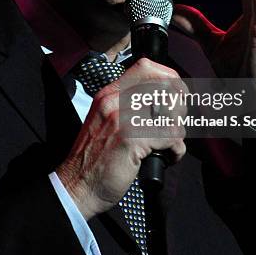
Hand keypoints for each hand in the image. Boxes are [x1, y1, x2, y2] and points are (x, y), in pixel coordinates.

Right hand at [56, 58, 187, 220]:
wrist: (77, 187)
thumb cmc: (96, 159)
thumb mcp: (106, 121)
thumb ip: (128, 105)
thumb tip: (165, 98)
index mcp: (109, 94)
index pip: (147, 67)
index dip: (169, 79)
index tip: (174, 97)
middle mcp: (115, 101)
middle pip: (166, 86)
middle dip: (178, 108)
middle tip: (172, 127)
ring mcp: (122, 118)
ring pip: (172, 112)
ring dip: (177, 132)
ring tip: (166, 146)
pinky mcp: (131, 139)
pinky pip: (172, 136)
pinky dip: (176, 150)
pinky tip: (166, 158)